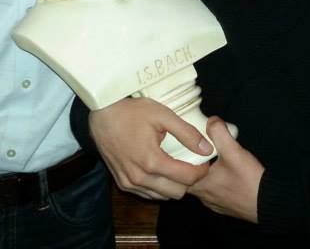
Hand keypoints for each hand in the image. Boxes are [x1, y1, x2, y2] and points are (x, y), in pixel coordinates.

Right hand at [89, 97, 211, 199]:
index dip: (200, 171)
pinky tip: (159, 170)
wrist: (102, 114)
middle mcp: (139, 177)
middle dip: (188, 180)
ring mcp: (129, 183)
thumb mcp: (163, 115)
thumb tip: (207, 149)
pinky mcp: (122, 183)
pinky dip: (157, 186)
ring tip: (176, 166)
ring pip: (162, 196)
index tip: (204, 162)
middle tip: (191, 164)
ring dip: (173, 185)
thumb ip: (187, 133)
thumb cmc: (131, 112)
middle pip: (176, 193)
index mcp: (151, 161)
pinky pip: (147, 193)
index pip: (186, 178)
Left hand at [189, 117, 263, 222]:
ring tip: (215, 159)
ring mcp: (215, 203)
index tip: (186, 146)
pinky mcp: (226, 206)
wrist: (270, 203)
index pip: (179, 171)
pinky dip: (218, 182)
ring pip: (203, 185)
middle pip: (190, 177)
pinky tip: (227, 174)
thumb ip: (220, 133)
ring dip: (208, 173)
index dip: (181, 157)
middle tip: (201, 150)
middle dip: (195, 163)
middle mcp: (204, 197)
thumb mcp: (234, 152)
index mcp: (200, 185)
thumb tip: (211, 121)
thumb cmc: (250, 182)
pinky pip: (216, 192)